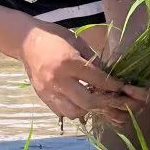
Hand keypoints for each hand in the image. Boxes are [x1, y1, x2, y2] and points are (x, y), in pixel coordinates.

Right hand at [19, 24, 146, 121]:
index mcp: (69, 63)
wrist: (26, 41)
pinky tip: (79, 102)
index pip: (98, 80)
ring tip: (95, 102)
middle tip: (114, 100)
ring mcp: (49, 91)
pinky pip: (61, 111)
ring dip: (88, 110)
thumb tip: (110, 77)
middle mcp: (59, 80)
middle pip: (87, 102)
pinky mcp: (43, 97)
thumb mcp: (78, 43)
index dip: (114, 86)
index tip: (123, 88)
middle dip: (105, 103)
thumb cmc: (55, 37)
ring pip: (74, 112)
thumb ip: (93, 61)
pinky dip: (74, 110)